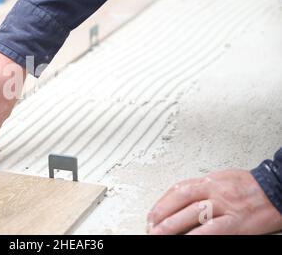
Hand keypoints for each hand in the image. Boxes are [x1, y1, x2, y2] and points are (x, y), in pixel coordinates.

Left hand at [147, 169, 281, 234]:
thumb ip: (200, 189)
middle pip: (181, 201)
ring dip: (173, 227)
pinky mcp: (236, 223)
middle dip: (162, 216)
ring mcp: (225, 207)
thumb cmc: (248, 186)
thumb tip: (178, 200)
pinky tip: (187, 240)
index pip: (177, 190)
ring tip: (159, 235)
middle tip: (149, 228)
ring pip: (193, 215)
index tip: (151, 215)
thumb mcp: (220, 179)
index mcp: (208, 181)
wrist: (276, 190)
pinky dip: (197, 236)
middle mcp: (214, 192)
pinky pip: (212, 230)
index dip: (161, 203)